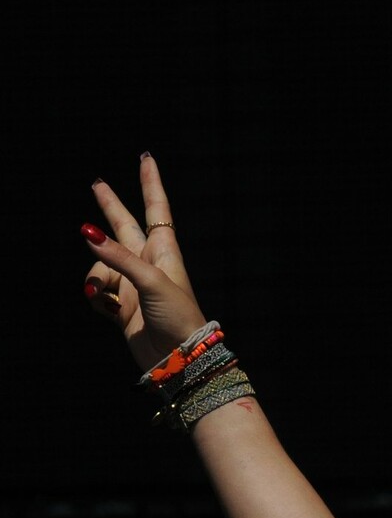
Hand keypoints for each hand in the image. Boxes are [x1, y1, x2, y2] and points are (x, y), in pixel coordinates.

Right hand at [81, 156, 207, 371]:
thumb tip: (88, 233)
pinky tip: (107, 309)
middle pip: (123, 226)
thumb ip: (118, 257)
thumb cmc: (178, 317)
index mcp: (163, 250)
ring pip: (100, 264)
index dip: (150, 183)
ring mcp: (132, 284)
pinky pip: (97, 291)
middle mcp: (146, 262)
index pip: (156, 208)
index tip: (147, 159)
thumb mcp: (151, 281)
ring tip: (108, 296)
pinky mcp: (121, 305)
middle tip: (97, 184)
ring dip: (97, 277)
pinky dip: (96, 297)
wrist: (178, 358)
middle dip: (110, 206)